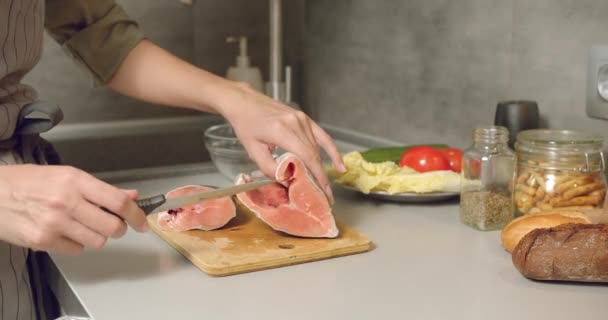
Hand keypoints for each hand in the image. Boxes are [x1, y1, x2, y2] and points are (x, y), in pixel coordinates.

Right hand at [0, 165, 147, 253]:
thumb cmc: (29, 182)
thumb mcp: (67, 176)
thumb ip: (102, 189)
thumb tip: (132, 196)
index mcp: (75, 181)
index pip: (118, 202)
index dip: (137, 215)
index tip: (142, 222)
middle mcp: (67, 202)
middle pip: (112, 226)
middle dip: (117, 228)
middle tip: (110, 223)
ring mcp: (54, 223)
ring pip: (98, 241)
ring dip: (96, 236)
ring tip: (81, 225)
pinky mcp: (43, 241)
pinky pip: (77, 250)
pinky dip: (76, 244)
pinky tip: (64, 231)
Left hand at [218, 82, 345, 202]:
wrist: (245, 103)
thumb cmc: (246, 125)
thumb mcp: (253, 150)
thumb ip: (269, 168)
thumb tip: (287, 181)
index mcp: (282, 130)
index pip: (306, 157)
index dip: (316, 176)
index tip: (322, 192)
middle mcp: (295, 123)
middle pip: (314, 155)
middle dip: (320, 177)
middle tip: (324, 196)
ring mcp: (302, 119)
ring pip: (316, 149)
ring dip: (320, 168)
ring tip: (323, 187)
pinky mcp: (304, 118)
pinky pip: (323, 137)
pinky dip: (332, 151)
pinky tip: (339, 165)